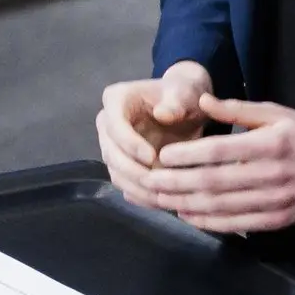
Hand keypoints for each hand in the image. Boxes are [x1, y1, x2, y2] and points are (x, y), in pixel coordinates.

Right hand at [96, 61, 213, 206]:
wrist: (187, 107)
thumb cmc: (185, 94)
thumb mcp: (185, 92)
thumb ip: (176, 101)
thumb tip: (163, 114)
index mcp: (116, 99)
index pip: (115, 125)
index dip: (130, 143)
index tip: (152, 157)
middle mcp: (107, 123)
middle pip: (111, 152)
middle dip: (133, 171)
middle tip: (158, 183)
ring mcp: (112, 146)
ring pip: (116, 172)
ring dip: (137, 188)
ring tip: (162, 197)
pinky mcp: (121, 165)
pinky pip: (125, 184)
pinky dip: (141, 195)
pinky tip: (160, 202)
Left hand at [142, 96, 294, 232]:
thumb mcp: (276, 112)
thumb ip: (237, 109)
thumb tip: (200, 101)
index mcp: (269, 143)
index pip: (219, 152)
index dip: (187, 155)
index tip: (161, 156)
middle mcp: (271, 174)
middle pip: (214, 182)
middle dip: (176, 183)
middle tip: (148, 181)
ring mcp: (275, 201)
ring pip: (222, 207)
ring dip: (187, 205)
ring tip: (161, 199)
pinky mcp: (279, 220)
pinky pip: (237, 224)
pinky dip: (210, 222)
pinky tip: (189, 216)